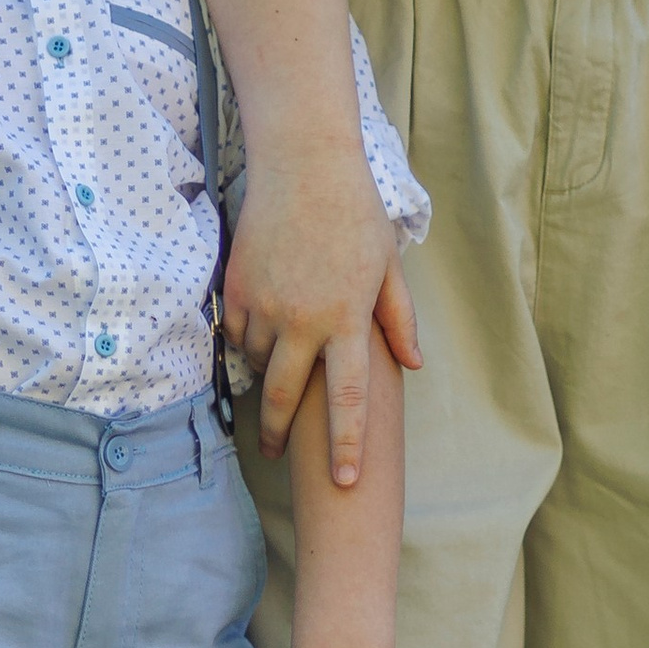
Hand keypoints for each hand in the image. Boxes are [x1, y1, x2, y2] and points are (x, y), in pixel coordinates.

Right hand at [225, 149, 419, 487]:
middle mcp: (302, 319)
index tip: (344, 481)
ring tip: (276, 372)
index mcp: (347, 319)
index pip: (347, 400)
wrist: (303, 165)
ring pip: (257, 364)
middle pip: (286, 398)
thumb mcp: (388, 268)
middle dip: (279, 435)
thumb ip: (398, 321)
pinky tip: (260, 333)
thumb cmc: (355, 214)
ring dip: (266, 375)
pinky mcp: (236, 289)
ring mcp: (264, 305)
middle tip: (277, 456)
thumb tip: (413, 365)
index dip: (346, 446)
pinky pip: (237, 333)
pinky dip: (247, 342)